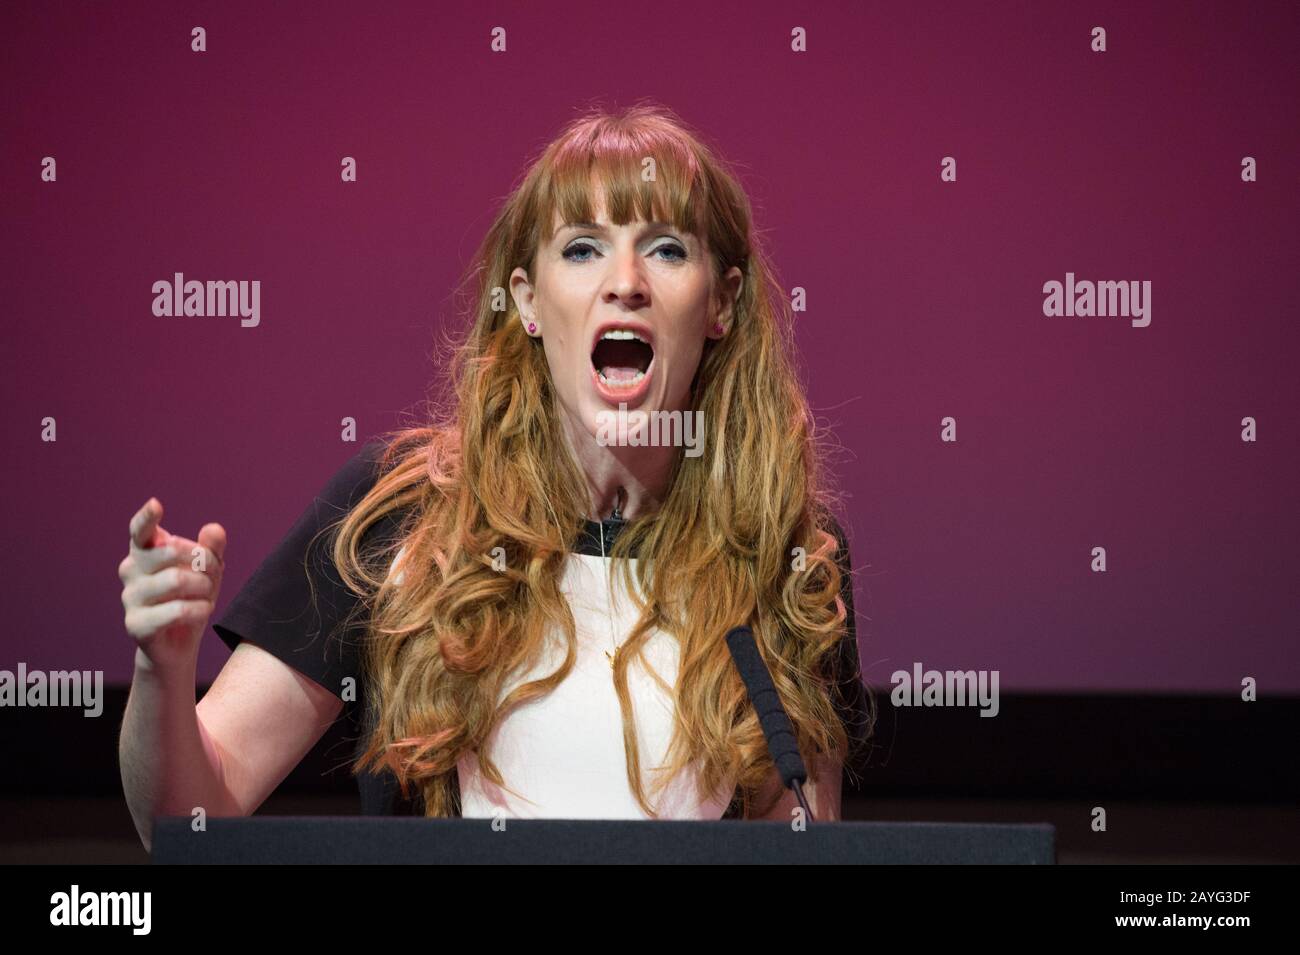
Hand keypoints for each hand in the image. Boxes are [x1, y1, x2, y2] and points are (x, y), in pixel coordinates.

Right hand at [119, 497, 226, 670]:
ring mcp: (129, 597)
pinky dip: (200, 609)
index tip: (157, 504)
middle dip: (204, 560)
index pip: (140, 530)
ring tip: (208, 595)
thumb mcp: (208, 571)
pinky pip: (177, 609)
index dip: (147, 517)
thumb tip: (213, 529)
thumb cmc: (192, 597)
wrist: (178, 645)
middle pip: (172, 551)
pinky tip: (204, 611)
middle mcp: (130, 570)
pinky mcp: (135, 624)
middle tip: (214, 574)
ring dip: (204, 587)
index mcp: (144, 551)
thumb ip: (212, 548)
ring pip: (176, 579)